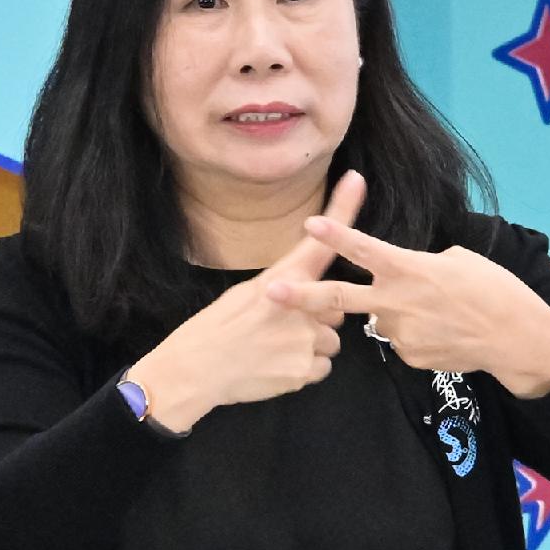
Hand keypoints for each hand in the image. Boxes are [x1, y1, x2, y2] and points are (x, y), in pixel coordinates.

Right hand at [126, 171, 360, 434]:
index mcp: (281, 279)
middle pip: (334, 307)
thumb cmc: (215, 330)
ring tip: (273, 351)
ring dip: (310, 347)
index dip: (341, 210)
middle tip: (278, 330)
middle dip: (316, 320)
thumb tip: (312, 296)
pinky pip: (322, 367)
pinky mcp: (305, 367)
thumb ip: (285, 289)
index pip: (318, 242)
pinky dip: (304, 370)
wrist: (193, 370)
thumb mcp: (246, 294)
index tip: (356, 179)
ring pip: (330, 340)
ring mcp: (305, 336)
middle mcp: (299, 302)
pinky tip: (275, 368)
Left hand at [274, 195, 549, 397]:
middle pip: (339, 299)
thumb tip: (406, 276)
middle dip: (301, 297)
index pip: (365, 250)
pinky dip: (416, 333)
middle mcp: (398, 302)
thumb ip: (422, 266)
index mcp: (411, 270)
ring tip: (439, 313)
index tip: (310, 224)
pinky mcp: (409, 356)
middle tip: (271, 293)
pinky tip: (443, 332)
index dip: (336, 236)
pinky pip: (402, 339)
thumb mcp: (461, 261)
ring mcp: (401, 333)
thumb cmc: (496, 290)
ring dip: (398, 312)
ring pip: (382, 318)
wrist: (516, 339)